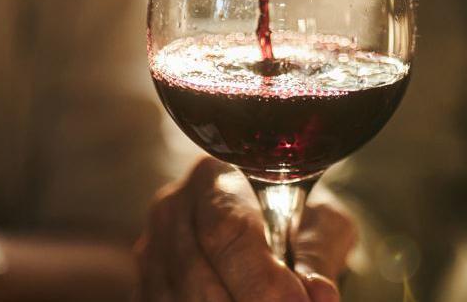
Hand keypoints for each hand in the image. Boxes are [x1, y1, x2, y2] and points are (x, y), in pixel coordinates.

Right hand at [133, 157, 356, 301]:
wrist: (271, 220)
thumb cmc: (299, 218)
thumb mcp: (320, 224)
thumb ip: (318, 256)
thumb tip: (319, 295)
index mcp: (213, 178)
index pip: (227, 230)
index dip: (261, 279)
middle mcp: (171, 210)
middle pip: (198, 277)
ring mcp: (151, 251)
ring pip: (181, 301)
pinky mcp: (145, 285)